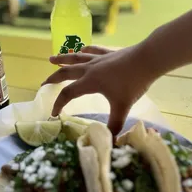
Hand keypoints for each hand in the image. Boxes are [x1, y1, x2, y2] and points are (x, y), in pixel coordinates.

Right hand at [42, 44, 156, 135]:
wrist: (148, 60)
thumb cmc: (133, 83)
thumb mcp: (122, 106)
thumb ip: (115, 124)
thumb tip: (110, 141)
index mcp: (90, 82)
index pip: (68, 93)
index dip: (58, 103)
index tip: (53, 113)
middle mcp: (90, 69)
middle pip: (65, 73)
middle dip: (53, 79)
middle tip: (43, 83)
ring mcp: (99, 59)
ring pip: (75, 58)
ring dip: (62, 60)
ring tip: (52, 59)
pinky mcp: (108, 53)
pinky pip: (92, 51)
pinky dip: (84, 51)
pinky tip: (82, 50)